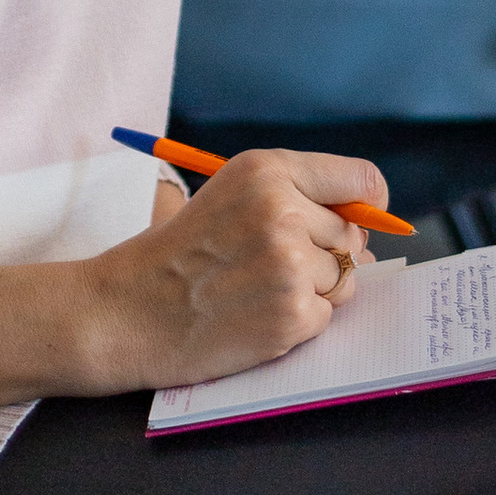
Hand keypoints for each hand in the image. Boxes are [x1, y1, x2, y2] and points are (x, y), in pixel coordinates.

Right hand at [0, 150, 382, 404]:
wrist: (127, 311)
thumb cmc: (176, 253)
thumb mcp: (229, 194)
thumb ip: (295, 196)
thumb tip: (366, 227)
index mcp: (268, 171)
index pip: (362, 180)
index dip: (368, 205)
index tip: (360, 220)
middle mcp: (284, 211)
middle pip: (352, 237)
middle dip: (326, 254)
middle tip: (269, 266)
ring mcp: (290, 266)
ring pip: (344, 280)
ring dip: (313, 291)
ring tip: (257, 291)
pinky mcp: (291, 314)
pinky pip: (326, 317)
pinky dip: (298, 323)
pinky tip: (254, 315)